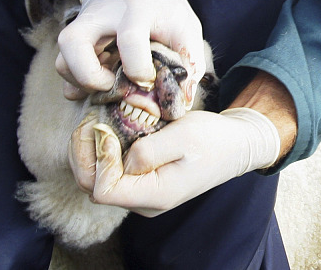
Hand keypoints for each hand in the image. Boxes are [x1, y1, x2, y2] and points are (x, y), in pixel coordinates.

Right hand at [56, 0, 204, 97]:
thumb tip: (182, 100)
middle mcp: (101, 16)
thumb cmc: (163, 5)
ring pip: (62, 61)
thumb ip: (189, 61)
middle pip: (73, 45)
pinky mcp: (73, 40)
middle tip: (115, 85)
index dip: (139, 69)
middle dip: (92, 78)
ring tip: (110, 85)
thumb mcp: (185, 24)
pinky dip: (77, 83)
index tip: (148, 80)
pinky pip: (64, 68)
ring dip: (82, 84)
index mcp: (137, 8)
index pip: (130, 38)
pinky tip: (102, 81)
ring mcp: (82, 28)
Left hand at [69, 108, 281, 216]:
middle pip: (93, 187)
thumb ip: (147, 151)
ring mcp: (142, 194)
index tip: (104, 127)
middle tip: (89, 119)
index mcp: (155, 195)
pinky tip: (107, 129)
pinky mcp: (142, 182)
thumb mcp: (182, 135)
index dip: (96, 158)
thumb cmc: (213, 138)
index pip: (103, 190)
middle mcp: (144, 202)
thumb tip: (117, 158)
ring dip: (90, 150)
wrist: (236, 146)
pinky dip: (102, 151)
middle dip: (84, 152)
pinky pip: (110, 173)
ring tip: (96, 121)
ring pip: (97, 180)